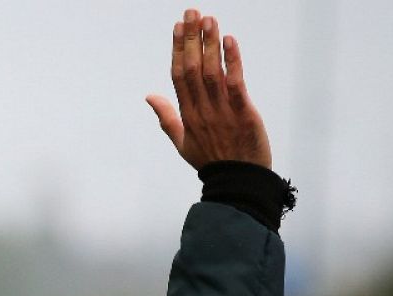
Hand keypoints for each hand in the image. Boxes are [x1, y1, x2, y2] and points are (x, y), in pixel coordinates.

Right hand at [146, 9, 270, 169]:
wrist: (237, 181)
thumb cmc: (211, 161)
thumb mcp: (182, 142)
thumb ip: (167, 117)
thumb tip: (150, 96)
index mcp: (187, 115)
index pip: (178, 75)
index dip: (177, 49)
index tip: (178, 27)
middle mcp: (201, 110)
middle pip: (192, 68)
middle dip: (191, 38)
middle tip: (192, 12)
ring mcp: (221, 111)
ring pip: (211, 72)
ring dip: (209, 43)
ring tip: (209, 19)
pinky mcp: (242, 112)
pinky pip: (235, 82)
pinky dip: (232, 60)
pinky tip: (229, 40)